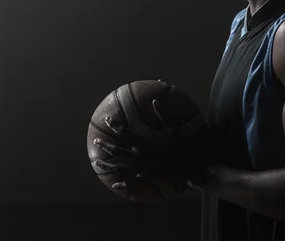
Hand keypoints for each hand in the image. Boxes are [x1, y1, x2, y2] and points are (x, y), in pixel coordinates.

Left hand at [93, 93, 208, 189]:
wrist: (189, 168)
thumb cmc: (182, 146)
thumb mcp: (174, 128)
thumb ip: (164, 114)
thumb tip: (155, 100)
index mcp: (144, 143)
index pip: (125, 133)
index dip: (115, 126)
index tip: (107, 120)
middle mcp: (139, 157)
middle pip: (117, 150)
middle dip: (105, 145)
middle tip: (95, 141)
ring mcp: (141, 169)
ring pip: (119, 167)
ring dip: (106, 165)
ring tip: (95, 162)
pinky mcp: (145, 178)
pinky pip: (130, 181)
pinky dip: (121, 182)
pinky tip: (114, 183)